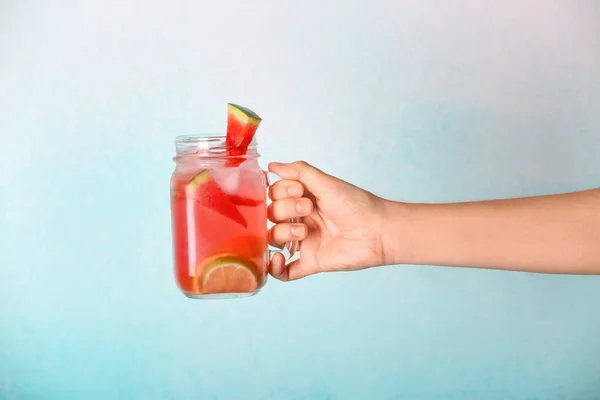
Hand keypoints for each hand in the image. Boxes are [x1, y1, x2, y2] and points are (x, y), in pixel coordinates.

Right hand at [267, 161, 386, 280]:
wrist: (378, 231)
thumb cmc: (356, 204)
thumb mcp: (327, 182)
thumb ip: (299, 172)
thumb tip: (271, 165)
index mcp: (304, 199)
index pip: (275, 194)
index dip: (280, 192)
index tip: (298, 190)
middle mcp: (302, 219)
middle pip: (273, 215)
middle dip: (284, 210)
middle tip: (307, 210)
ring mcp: (305, 242)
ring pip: (274, 239)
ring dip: (281, 233)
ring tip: (302, 233)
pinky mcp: (311, 262)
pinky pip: (284, 272)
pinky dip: (275, 268)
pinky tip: (279, 258)